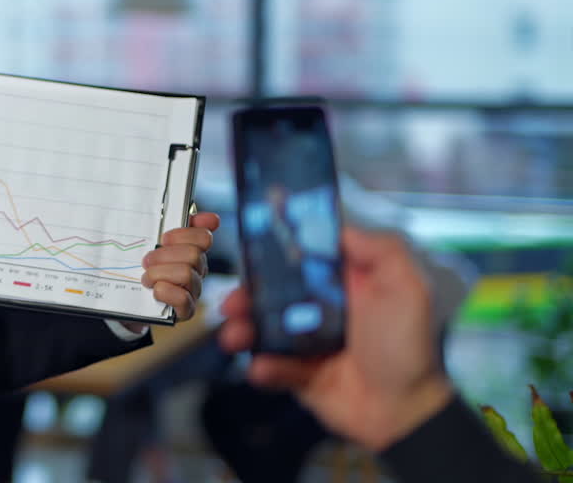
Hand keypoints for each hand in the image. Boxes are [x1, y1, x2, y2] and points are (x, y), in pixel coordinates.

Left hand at [140, 212, 218, 320]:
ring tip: (146, 278)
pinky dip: (165, 292)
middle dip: (164, 256)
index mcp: (193, 250)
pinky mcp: (186, 310)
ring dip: (159, 274)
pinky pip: (183, 298)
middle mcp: (198, 270)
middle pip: (193, 255)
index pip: (204, 237)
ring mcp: (194, 290)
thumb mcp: (154, 242)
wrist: (131, 299)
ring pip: (186, 274)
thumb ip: (175, 223)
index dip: (184, 234)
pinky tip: (155, 291)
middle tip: (146, 261)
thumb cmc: (145, 266)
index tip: (164, 238)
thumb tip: (210, 218)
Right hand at [218, 228, 453, 450]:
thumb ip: (381, 250)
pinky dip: (263, 367)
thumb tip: (338, 227)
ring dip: (244, 330)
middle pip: (274, 293)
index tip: (252, 250)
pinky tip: (262, 367)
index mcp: (345, 284)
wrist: (404, 413)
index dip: (277, 253)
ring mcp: (309, 342)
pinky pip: (272, 366)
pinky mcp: (300, 374)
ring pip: (265, 329)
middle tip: (232, 302)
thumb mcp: (408, 289)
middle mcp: (323, 309)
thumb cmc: (408, 348)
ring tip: (235, 336)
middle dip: (247, 295)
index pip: (304, 259)